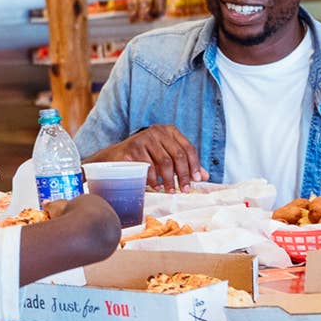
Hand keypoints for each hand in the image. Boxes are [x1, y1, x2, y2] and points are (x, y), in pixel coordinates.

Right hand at [90, 125, 206, 190]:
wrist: (115, 157)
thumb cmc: (144, 157)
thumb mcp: (165, 157)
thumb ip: (185, 165)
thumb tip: (204, 176)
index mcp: (169, 131)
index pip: (189, 148)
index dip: (195, 165)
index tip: (196, 180)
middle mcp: (158, 131)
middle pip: (178, 155)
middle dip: (183, 176)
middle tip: (184, 190)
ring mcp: (144, 138)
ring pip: (165, 163)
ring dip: (169, 180)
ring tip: (169, 190)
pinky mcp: (133, 147)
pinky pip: (149, 168)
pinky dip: (154, 180)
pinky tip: (155, 186)